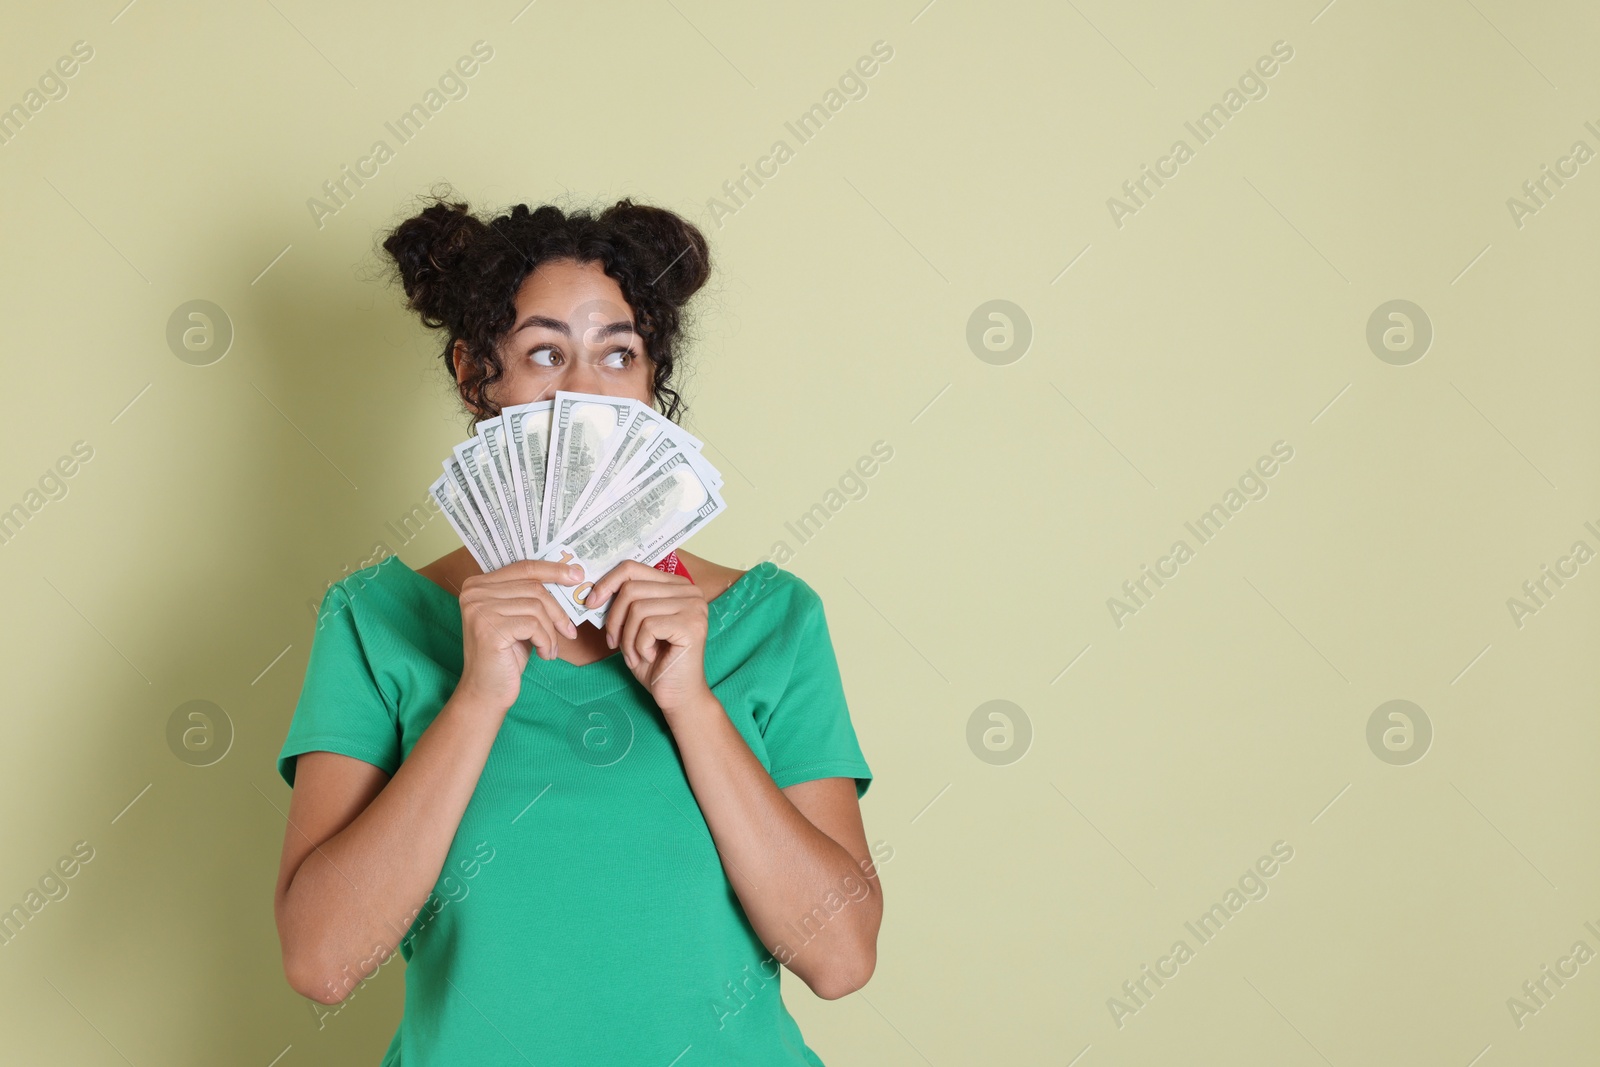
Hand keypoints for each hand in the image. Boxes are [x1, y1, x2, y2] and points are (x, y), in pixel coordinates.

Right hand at [455, 559, 584, 710]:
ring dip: (551, 631)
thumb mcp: (518, 619)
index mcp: (479, 584)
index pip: (523, 567)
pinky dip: (545, 641)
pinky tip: (544, 655)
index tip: (577, 575)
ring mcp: (479, 609)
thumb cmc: (505, 655)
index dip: (553, 570)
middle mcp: (474, 592)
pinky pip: (533, 626)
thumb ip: (530, 596)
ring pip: (536, 607)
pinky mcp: (489, 628)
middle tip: (569, 631)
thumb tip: (569, 574)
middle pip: (533, 587)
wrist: (486, 691)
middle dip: (558, 611)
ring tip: (550, 649)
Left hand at [586, 560, 711, 715]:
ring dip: (627, 637)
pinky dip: (639, 646)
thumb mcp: (634, 626)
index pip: (632, 568)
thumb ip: (625, 602)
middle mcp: (689, 591)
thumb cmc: (655, 662)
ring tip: (636, 654)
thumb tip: (595, 587)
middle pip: (631, 588)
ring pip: (637, 608)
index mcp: (676, 585)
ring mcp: (694, 606)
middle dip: (614, 619)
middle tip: (614, 643)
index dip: (606, 584)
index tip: (591, 603)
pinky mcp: (691, 625)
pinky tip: (649, 657)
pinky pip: (647, 626)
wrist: (678, 696)